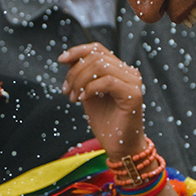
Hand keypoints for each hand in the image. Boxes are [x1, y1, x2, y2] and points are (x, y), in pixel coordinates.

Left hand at [59, 43, 145, 159]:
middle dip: (75, 72)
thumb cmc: (105, 122)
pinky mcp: (134, 95)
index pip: (98, 49)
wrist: (119, 146)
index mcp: (119, 70)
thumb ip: (82, 76)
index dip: (78, 51)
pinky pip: (108, 81)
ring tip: (73, 97)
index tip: (61, 60)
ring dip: (80, 80)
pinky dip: (90, 88)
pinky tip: (83, 99)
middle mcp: (129, 72)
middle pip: (96, 57)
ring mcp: (133, 82)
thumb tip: (68, 59)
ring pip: (101, 66)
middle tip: (67, 91)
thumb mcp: (87, 93)